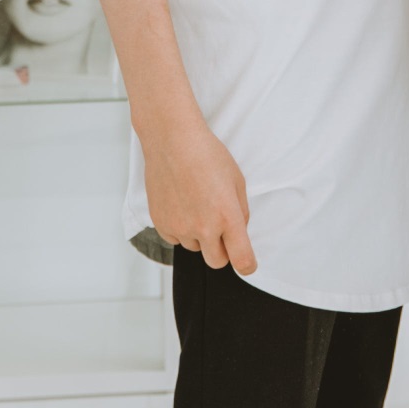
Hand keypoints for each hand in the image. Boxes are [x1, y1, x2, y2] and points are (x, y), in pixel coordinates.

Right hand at [142, 106, 257, 273]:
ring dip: (199, 236)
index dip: (247, 265)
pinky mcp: (161, 224)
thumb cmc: (207, 156)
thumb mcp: (237, 181)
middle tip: (220, 229)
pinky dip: (180, 229)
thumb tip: (238, 232)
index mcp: (227, 217)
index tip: (247, 264)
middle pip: (217, 262)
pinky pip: (175, 238)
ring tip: (196, 205)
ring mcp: (180, 227)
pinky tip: (181, 205)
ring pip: (194, 248)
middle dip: (222, 251)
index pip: (241, 259)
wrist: (173, 141)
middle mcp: (203, 227)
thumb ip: (241, 213)